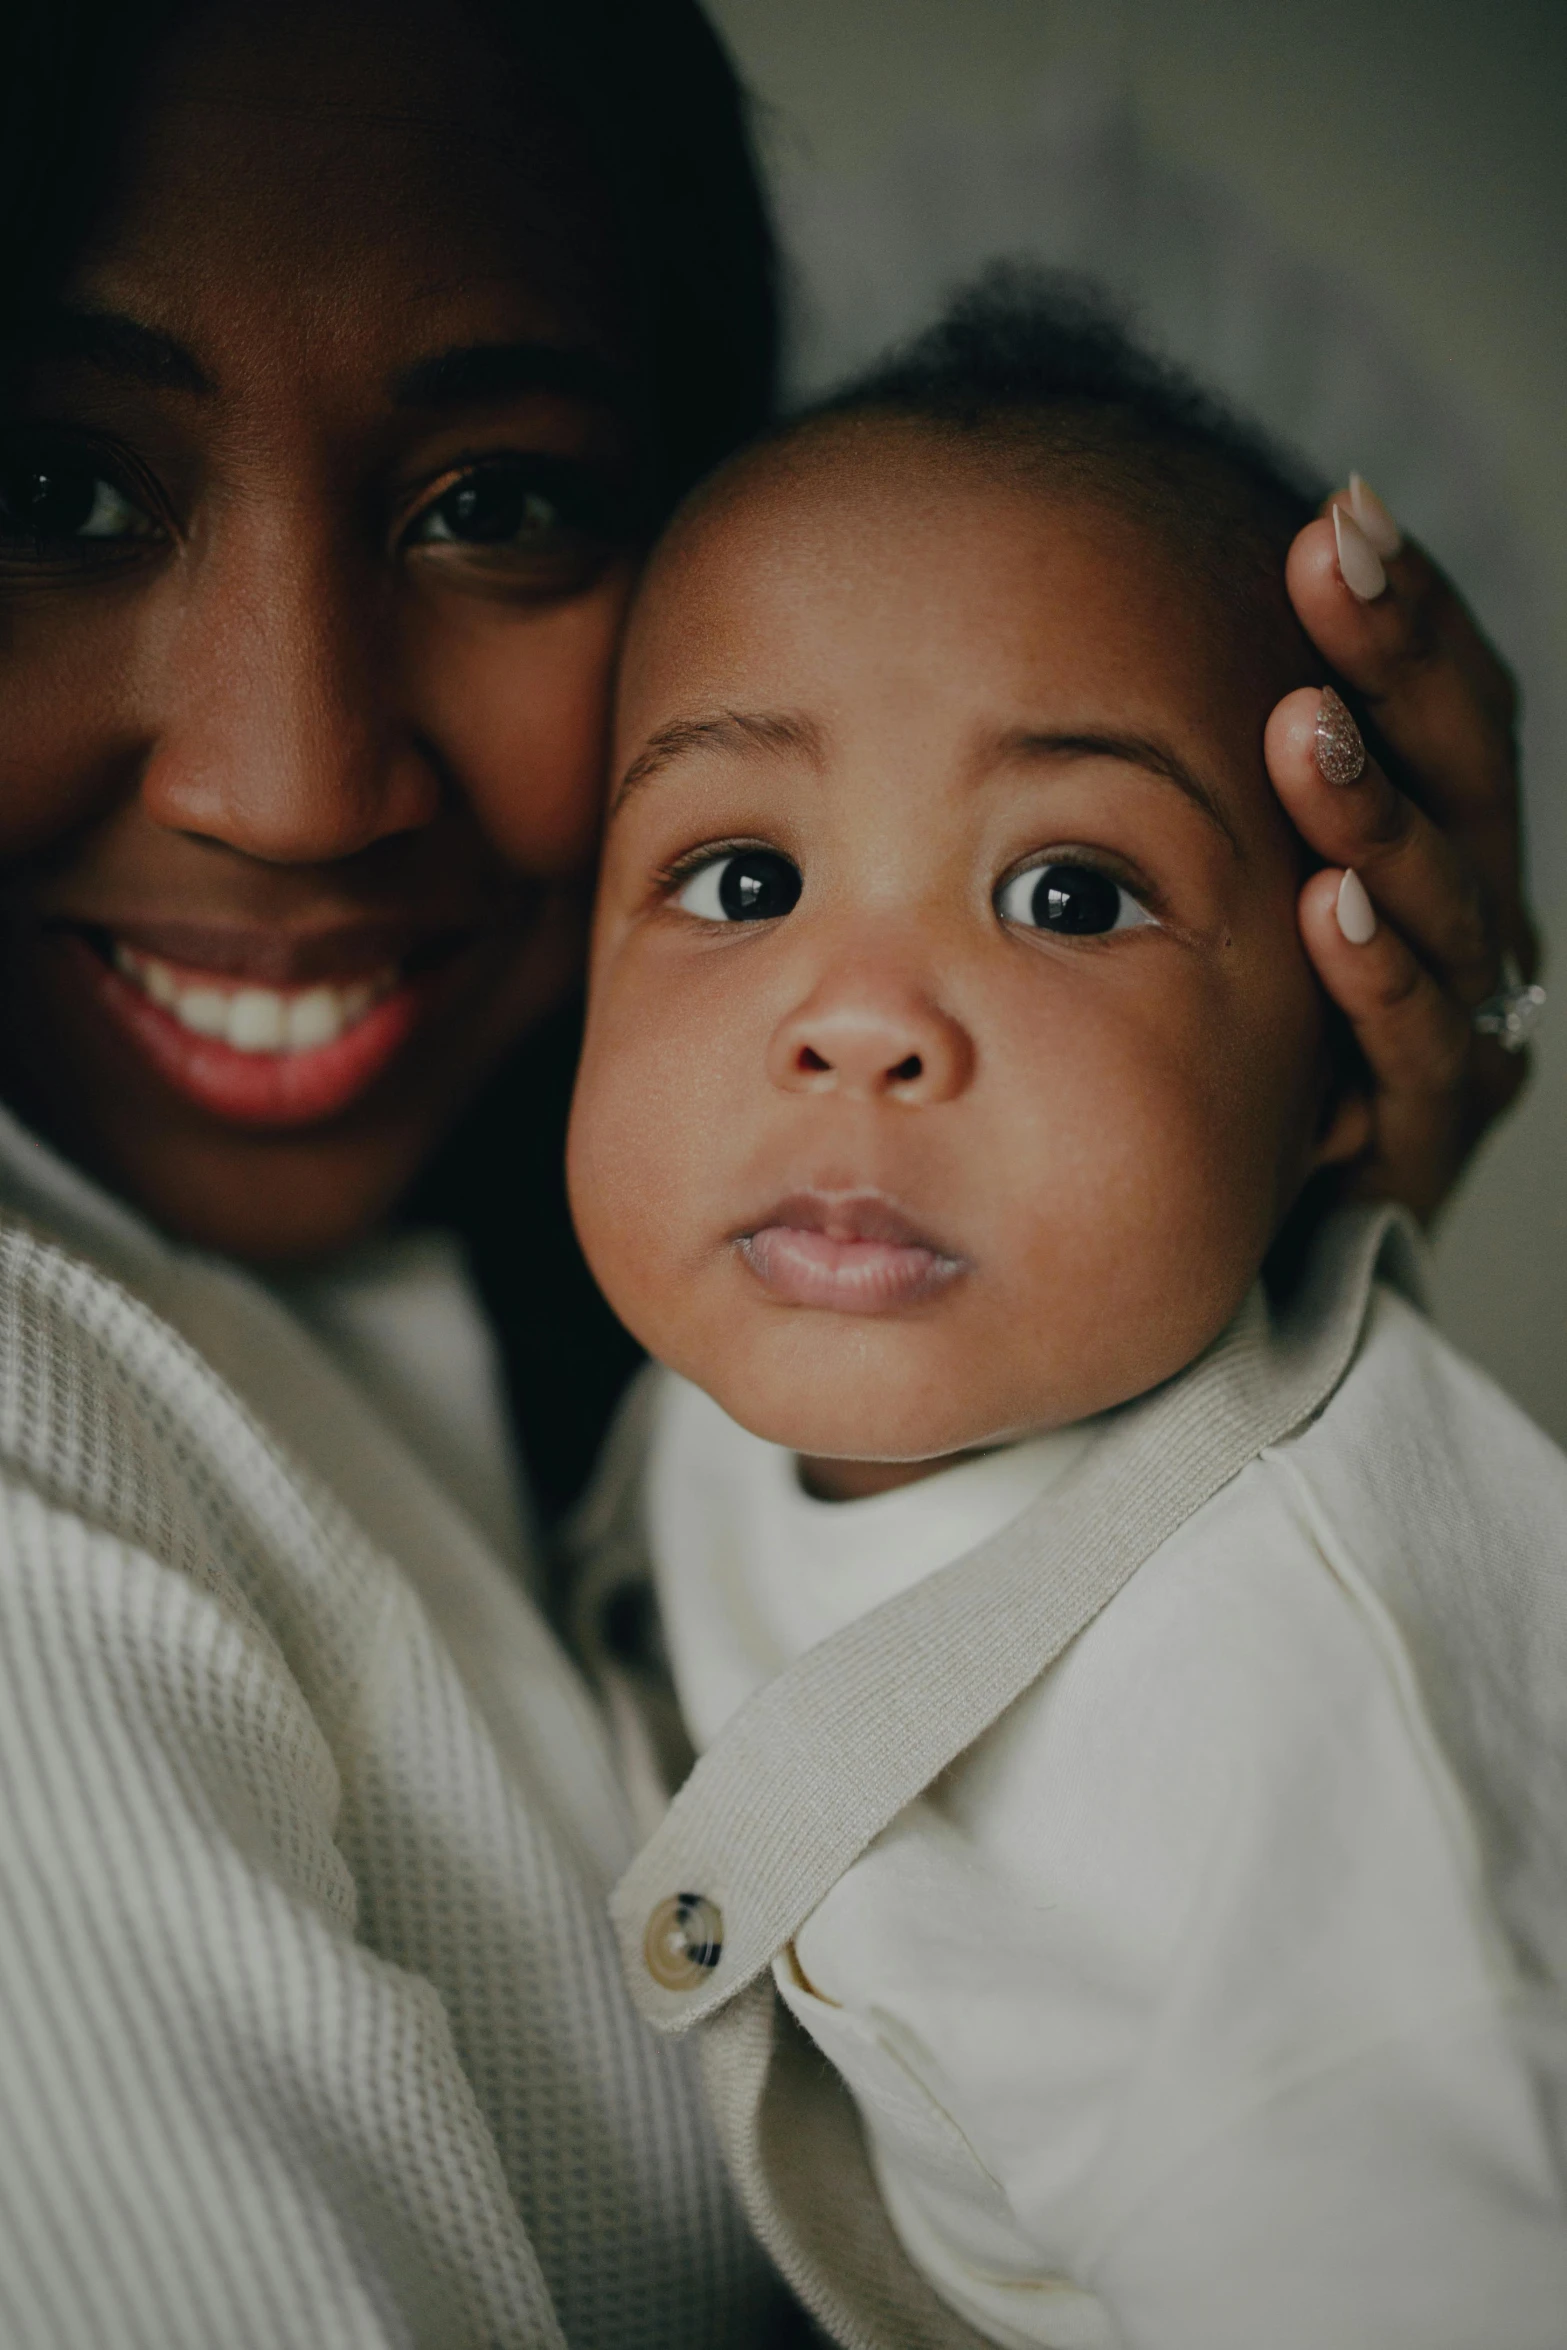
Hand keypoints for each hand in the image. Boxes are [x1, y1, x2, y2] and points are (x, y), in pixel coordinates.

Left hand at [1265, 482, 1536, 1223]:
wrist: (1246, 1229)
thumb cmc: (1221, 1035)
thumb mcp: (1215, 892)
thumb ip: (1193, 785)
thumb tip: (1083, 601)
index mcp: (1426, 842)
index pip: (1438, 704)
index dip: (1402, 611)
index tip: (1339, 508)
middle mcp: (1462, 920)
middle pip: (1457, 771)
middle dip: (1395, 662)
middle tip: (1330, 563)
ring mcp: (1454, 1025)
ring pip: (1442, 901)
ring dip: (1373, 809)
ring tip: (1304, 729)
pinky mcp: (1420, 1135)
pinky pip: (1413, 1048)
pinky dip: (1378, 977)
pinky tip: (1333, 906)